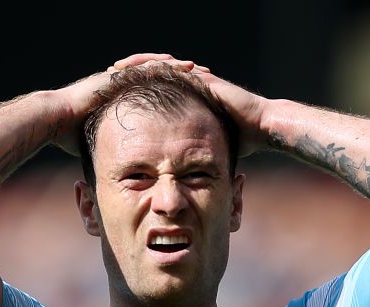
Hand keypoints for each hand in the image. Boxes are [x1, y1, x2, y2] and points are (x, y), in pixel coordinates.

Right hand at [51, 53, 200, 155]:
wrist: (56, 122)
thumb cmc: (72, 138)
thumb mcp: (104, 147)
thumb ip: (116, 154)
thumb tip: (127, 177)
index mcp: (124, 103)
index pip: (156, 97)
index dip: (176, 97)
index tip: (196, 102)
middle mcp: (124, 87)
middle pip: (160, 80)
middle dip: (182, 80)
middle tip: (206, 80)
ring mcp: (120, 79)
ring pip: (156, 69)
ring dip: (178, 69)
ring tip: (199, 70)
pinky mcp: (117, 75)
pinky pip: (146, 67)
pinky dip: (165, 66)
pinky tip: (182, 67)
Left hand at [114, 55, 271, 156]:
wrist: (262, 128)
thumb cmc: (240, 141)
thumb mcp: (207, 149)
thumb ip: (192, 155)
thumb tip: (176, 176)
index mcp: (187, 101)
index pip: (155, 92)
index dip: (134, 92)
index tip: (113, 97)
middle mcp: (190, 86)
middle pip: (153, 75)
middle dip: (129, 75)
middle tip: (107, 78)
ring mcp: (197, 79)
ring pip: (160, 66)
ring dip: (137, 66)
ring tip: (115, 69)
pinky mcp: (202, 77)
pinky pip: (174, 68)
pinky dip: (155, 66)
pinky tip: (138, 68)